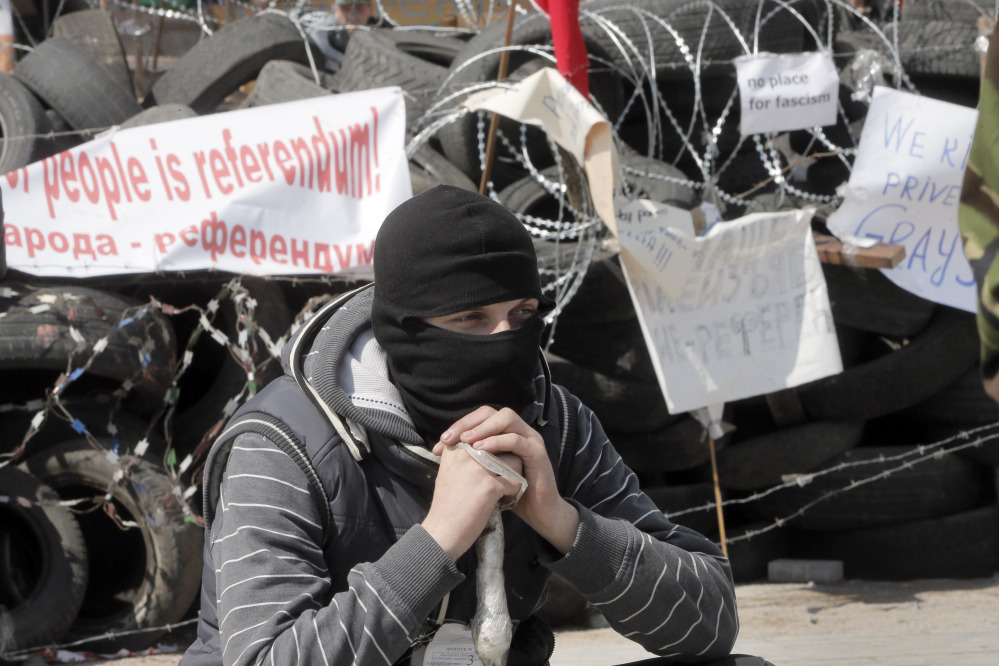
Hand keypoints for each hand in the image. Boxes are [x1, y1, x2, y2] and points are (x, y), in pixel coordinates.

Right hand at [421, 440, 521, 561]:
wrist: (442, 532)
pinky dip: (513, 492)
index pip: (486, 435)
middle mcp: (467, 453)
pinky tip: (504, 499)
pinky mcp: (490, 486)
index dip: (495, 448)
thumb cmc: (447, 504)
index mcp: (456, 448)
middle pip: (502, 444)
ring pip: (513, 460)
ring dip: (514, 474)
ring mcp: (479, 468)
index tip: (492, 465)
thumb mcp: (450, 471)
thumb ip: (466, 455)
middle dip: (507, 459)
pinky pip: (515, 481)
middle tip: (502, 476)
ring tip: (505, 487)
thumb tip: (486, 445)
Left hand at [432, 407, 579, 554]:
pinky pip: (517, 440)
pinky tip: (481, 450)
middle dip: (468, 423)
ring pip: (507, 418)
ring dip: (483, 428)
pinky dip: (497, 441)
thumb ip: (472, 458)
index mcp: (505, 433)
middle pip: (492, 412)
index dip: (459, 425)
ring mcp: (530, 439)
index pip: (480, 417)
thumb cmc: (509, 492)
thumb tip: (444, 450)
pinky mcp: (537, 452)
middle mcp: (518, 430)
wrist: (537, 512)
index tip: (441, 443)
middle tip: (450, 438)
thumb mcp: (486, 472)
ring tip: (466, 441)